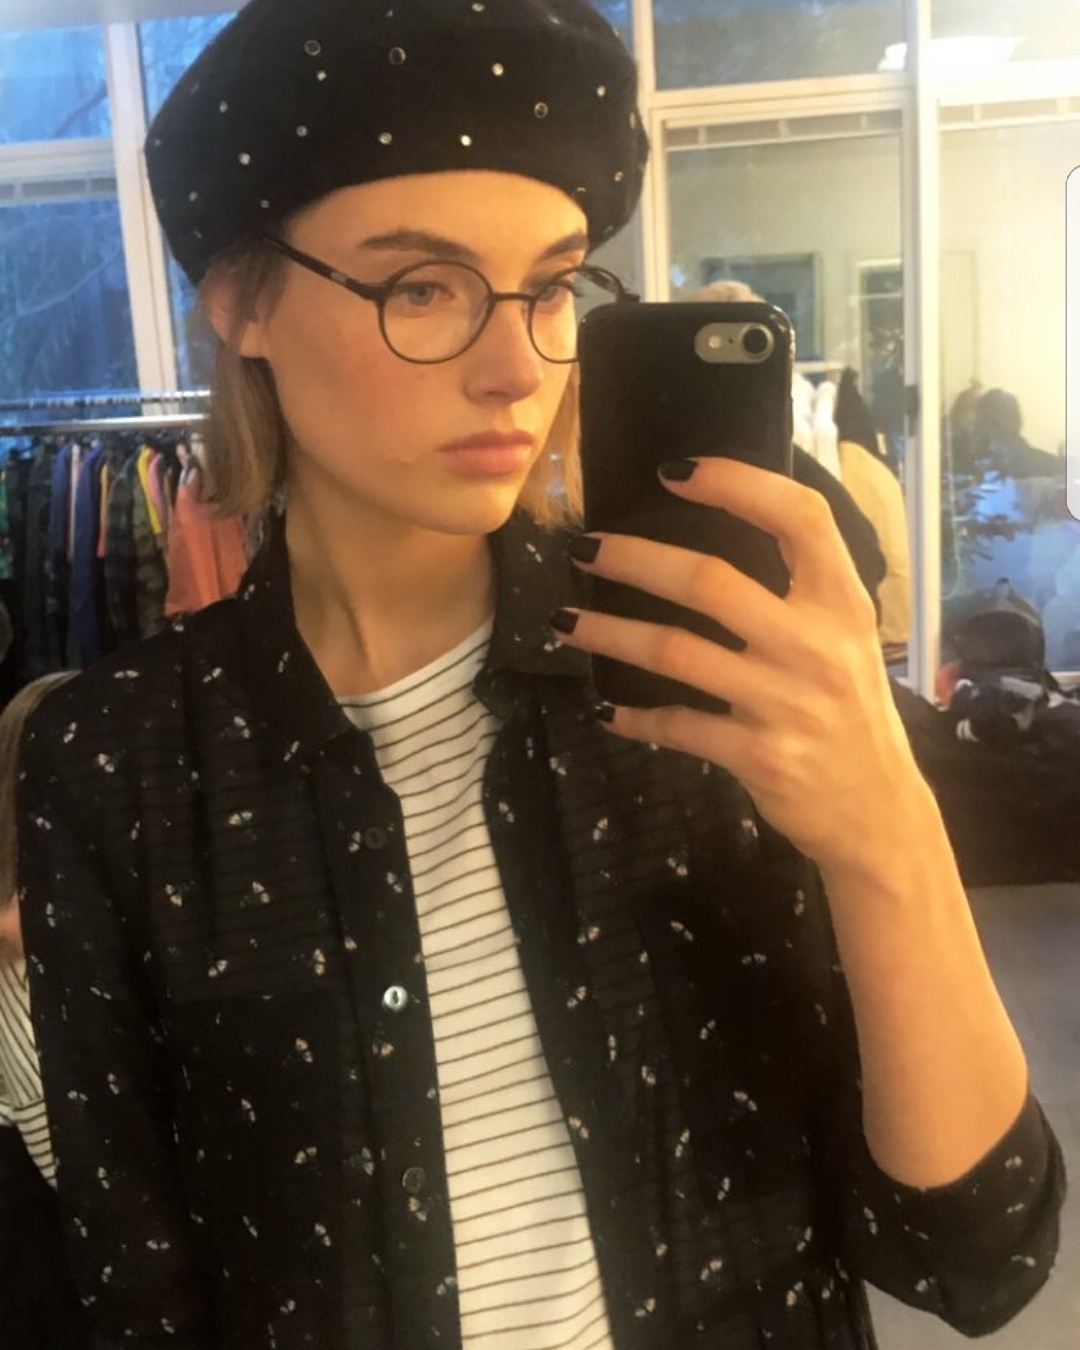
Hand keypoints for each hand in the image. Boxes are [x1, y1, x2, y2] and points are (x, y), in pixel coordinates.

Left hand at [553, 457, 924, 874]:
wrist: (880, 811)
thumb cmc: (851, 712)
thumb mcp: (846, 641)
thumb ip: (800, 592)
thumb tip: (715, 531)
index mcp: (843, 603)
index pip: (799, 518)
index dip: (737, 483)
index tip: (673, 471)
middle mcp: (817, 646)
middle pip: (710, 581)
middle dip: (634, 559)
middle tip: (583, 549)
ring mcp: (787, 703)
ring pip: (676, 652)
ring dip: (608, 633)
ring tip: (563, 622)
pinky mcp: (760, 756)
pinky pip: (679, 726)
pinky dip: (635, 717)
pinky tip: (606, 710)